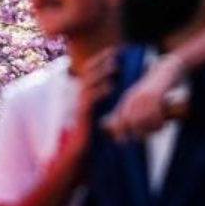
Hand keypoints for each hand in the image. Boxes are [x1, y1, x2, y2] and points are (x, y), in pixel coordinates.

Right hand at [53, 48, 116, 170]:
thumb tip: (125, 91)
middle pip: (88, 71)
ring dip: (102, 73)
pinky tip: (111, 87)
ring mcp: (80, 104)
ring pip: (89, 82)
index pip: (91, 71)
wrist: (81, 154)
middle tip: (116, 53)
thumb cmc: (93, 136)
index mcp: (85, 93)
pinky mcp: (82, 115)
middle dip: (102, 60)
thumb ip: (109, 102)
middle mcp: (80, 96)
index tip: (116, 52)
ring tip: (115, 66)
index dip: (102, 59)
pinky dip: (100, 91)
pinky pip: (90, 99)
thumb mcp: (102, 114)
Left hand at [102, 52, 187, 141]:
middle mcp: (133, 98)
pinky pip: (155, 116)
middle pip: (130, 123)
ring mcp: (144, 97)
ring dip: (152, 129)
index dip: (118, 133)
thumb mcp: (139, 98)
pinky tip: (162, 120)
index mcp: (127, 99)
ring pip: (143, 121)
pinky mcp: (156, 95)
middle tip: (148, 134)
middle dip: (138, 134)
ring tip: (158, 126)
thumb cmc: (154, 88)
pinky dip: (159, 122)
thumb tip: (125, 131)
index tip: (122, 143)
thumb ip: (131, 112)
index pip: (118, 119)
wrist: (167, 68)